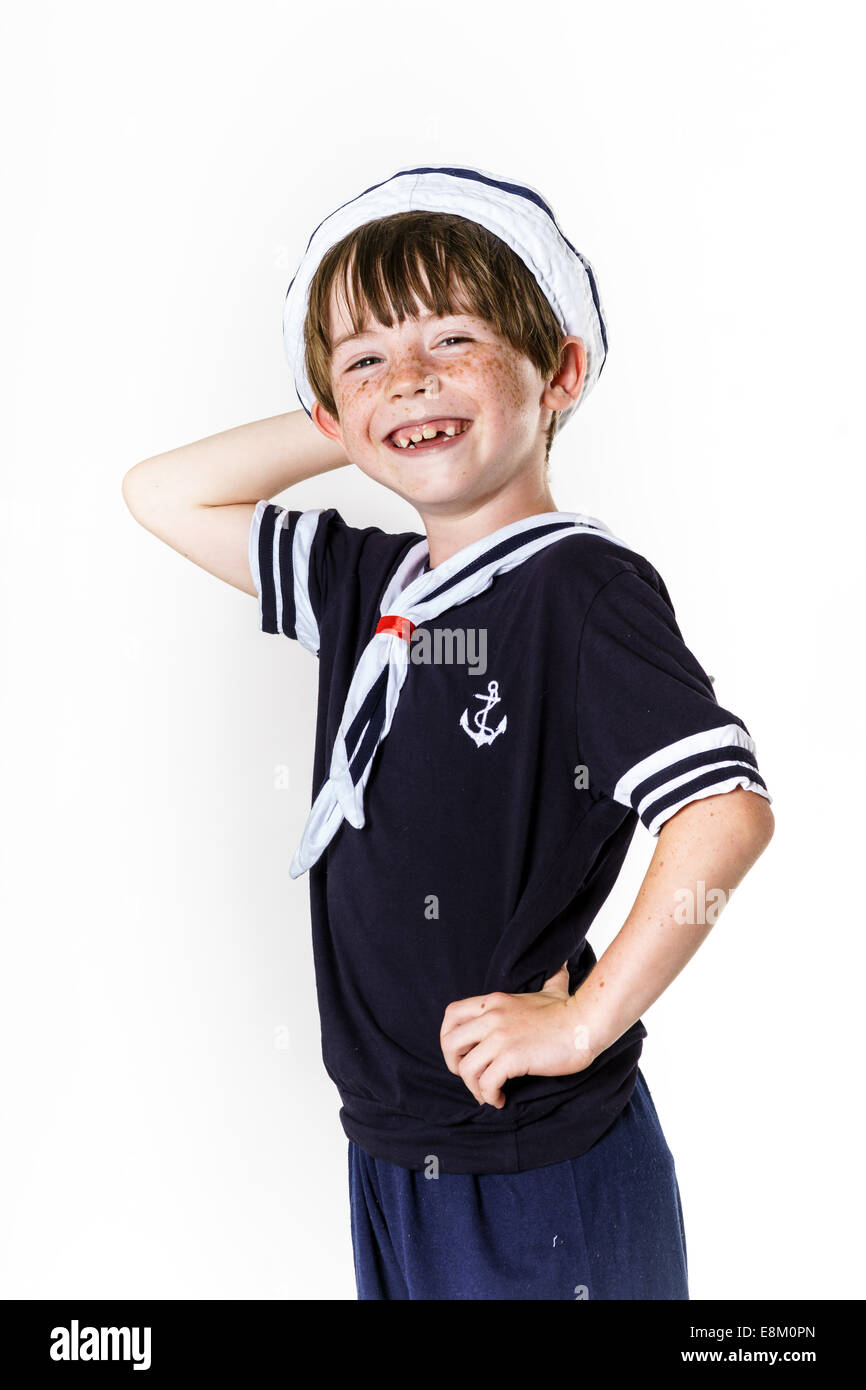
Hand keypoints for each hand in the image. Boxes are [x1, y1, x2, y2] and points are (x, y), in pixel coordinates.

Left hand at [439, 962, 594, 1109]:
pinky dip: (489, 1096)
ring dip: (474, 1087)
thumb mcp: (553, 989)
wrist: (587, 1023)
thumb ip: (550, 979)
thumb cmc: (571, 1010)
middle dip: (455, 1066)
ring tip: (490, 1094)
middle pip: (449, 1042)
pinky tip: (501, 1099)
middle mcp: (492, 1017)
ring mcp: (501, 1037)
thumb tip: (563, 962)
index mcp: (494, 1002)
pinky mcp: (512, 1057)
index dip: (447, 1038)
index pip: (451, 1014)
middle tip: (473, 1079)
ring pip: (466, 1068)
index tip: (462, 1055)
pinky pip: (486, 1083)